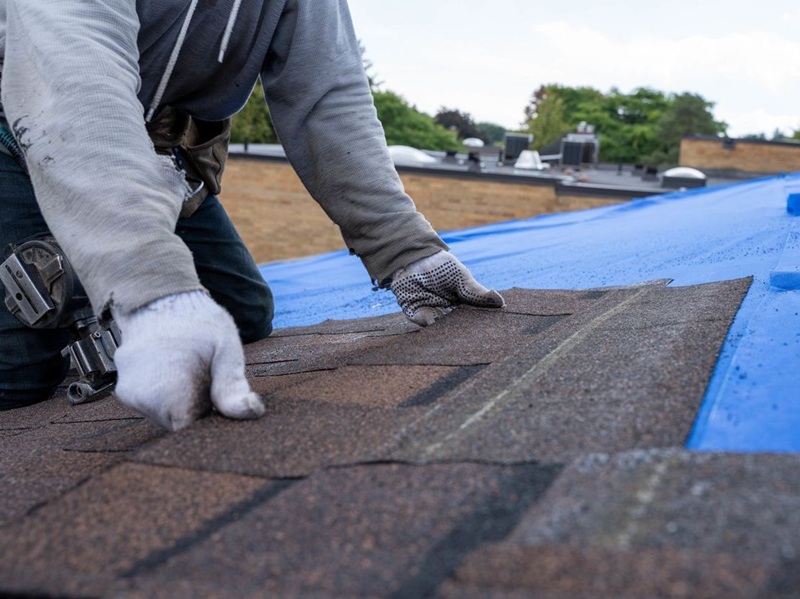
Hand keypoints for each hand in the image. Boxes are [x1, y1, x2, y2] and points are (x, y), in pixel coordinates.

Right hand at [112, 290, 263, 430]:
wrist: (160, 298)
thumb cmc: (197, 321)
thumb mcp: (225, 348)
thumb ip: (233, 385)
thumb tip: (251, 412)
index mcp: (168, 390)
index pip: (191, 431)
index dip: (211, 422)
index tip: (221, 403)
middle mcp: (141, 397)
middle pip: (179, 426)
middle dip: (199, 411)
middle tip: (209, 380)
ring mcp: (129, 394)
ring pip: (167, 416)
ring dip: (184, 404)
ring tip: (192, 372)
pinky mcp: (126, 391)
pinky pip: (155, 405)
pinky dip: (170, 396)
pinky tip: (178, 372)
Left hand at [390, 251, 504, 325]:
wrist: (412, 257)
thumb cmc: (439, 265)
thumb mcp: (461, 277)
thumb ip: (476, 292)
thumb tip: (500, 302)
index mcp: (461, 304)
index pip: (474, 318)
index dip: (482, 324)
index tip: (495, 330)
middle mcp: (448, 313)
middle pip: (459, 326)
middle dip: (466, 332)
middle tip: (476, 336)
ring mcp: (433, 314)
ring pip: (443, 327)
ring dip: (449, 330)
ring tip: (458, 333)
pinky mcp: (417, 315)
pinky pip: (426, 323)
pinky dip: (432, 323)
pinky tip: (439, 321)